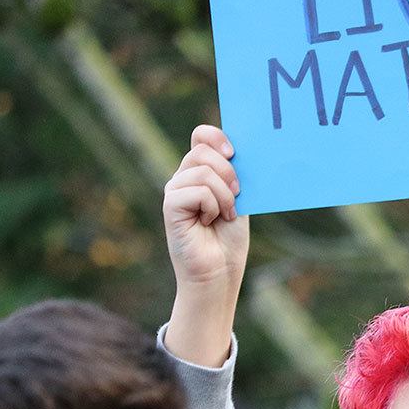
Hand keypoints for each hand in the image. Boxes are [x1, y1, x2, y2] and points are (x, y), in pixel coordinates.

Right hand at [164, 125, 248, 288]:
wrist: (219, 273)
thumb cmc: (228, 240)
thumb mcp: (238, 200)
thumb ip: (234, 175)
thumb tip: (237, 150)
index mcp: (200, 172)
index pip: (201, 136)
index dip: (216, 136)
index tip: (234, 153)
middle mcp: (183, 178)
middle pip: (203, 150)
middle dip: (229, 173)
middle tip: (237, 198)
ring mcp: (175, 191)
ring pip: (202, 171)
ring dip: (224, 195)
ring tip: (224, 215)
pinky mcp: (170, 206)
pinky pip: (196, 190)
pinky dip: (212, 205)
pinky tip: (209, 221)